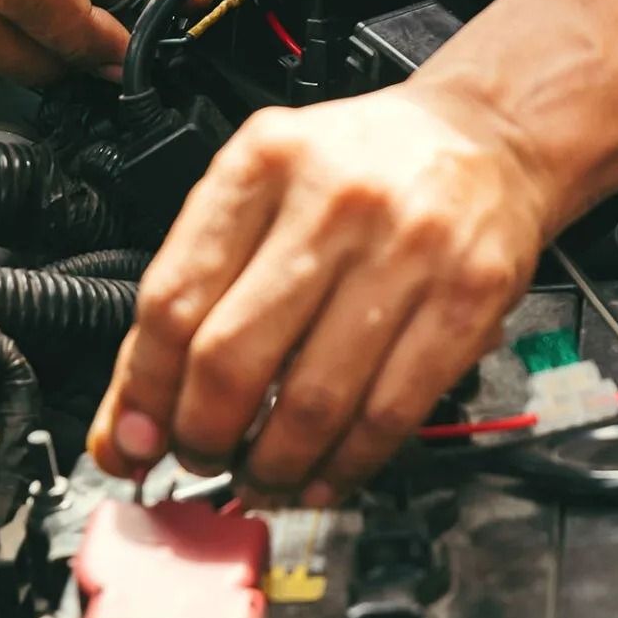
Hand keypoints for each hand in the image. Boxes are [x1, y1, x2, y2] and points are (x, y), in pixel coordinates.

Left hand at [86, 88, 556, 504]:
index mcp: (264, 162)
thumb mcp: (264, 191)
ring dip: (273, 465)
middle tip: (200, 459)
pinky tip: (323, 476)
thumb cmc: (366, 170)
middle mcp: (335, 200)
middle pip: (234, 357)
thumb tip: (130, 422)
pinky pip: (390, 412)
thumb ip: (196, 290)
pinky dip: (346, 465)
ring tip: (258, 479)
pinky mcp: (468, 299)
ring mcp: (408, 251)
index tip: (135, 441)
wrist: (487, 138)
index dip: (143, 391)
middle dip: (203, 436)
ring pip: (314, 401)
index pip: (174, 299)